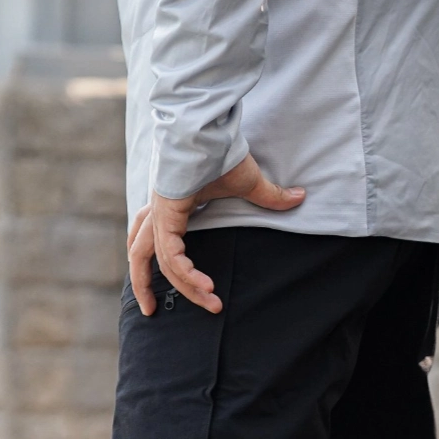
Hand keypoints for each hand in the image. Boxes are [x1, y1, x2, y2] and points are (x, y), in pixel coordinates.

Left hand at [128, 153, 303, 315]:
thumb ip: (270, 197)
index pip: (159, 242)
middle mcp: (157, 210)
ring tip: (169, 310)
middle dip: (143, 283)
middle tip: (150, 311)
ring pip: (147, 259)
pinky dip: (186, 275)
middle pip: (139, 253)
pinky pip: (171, 255)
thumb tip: (300, 197)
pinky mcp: (166, 213)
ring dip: (155, 287)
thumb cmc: (223, 150)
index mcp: (168, 204)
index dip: (169, 266)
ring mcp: (158, 211)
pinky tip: (205, 288)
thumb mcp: (248, 182)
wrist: (209, 128)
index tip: (192, 287)